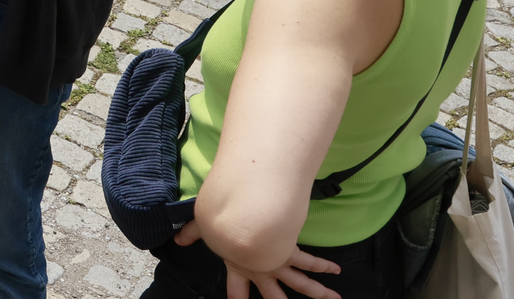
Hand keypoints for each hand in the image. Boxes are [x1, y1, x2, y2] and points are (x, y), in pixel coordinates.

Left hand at [173, 220, 341, 298]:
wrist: (241, 222)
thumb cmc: (220, 223)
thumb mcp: (203, 227)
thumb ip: (192, 233)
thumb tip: (177, 239)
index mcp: (239, 268)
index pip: (237, 292)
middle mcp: (261, 271)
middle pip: (274, 296)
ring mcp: (277, 264)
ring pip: (300, 284)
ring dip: (317, 292)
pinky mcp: (288, 252)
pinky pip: (309, 261)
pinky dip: (323, 266)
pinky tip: (336, 270)